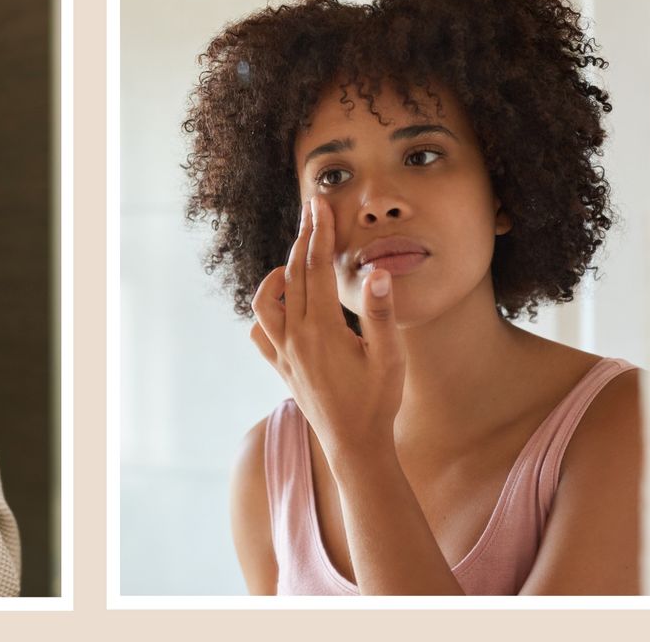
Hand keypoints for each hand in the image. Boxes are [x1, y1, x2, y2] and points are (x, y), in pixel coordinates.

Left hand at [249, 196, 406, 462]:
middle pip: (292, 275)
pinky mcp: (280, 368)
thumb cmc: (377, 402)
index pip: (317, 268)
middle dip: (303, 238)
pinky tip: (282, 307)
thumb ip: (381, 314)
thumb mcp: (389, 357)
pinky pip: (260, 334)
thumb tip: (377, 272)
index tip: (320, 204)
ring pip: (266, 302)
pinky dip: (266, 314)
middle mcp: (295, 337)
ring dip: (277, 277)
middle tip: (312, 210)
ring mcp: (283, 353)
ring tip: (296, 263)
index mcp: (322, 329)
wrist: (354, 446)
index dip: (319, 232)